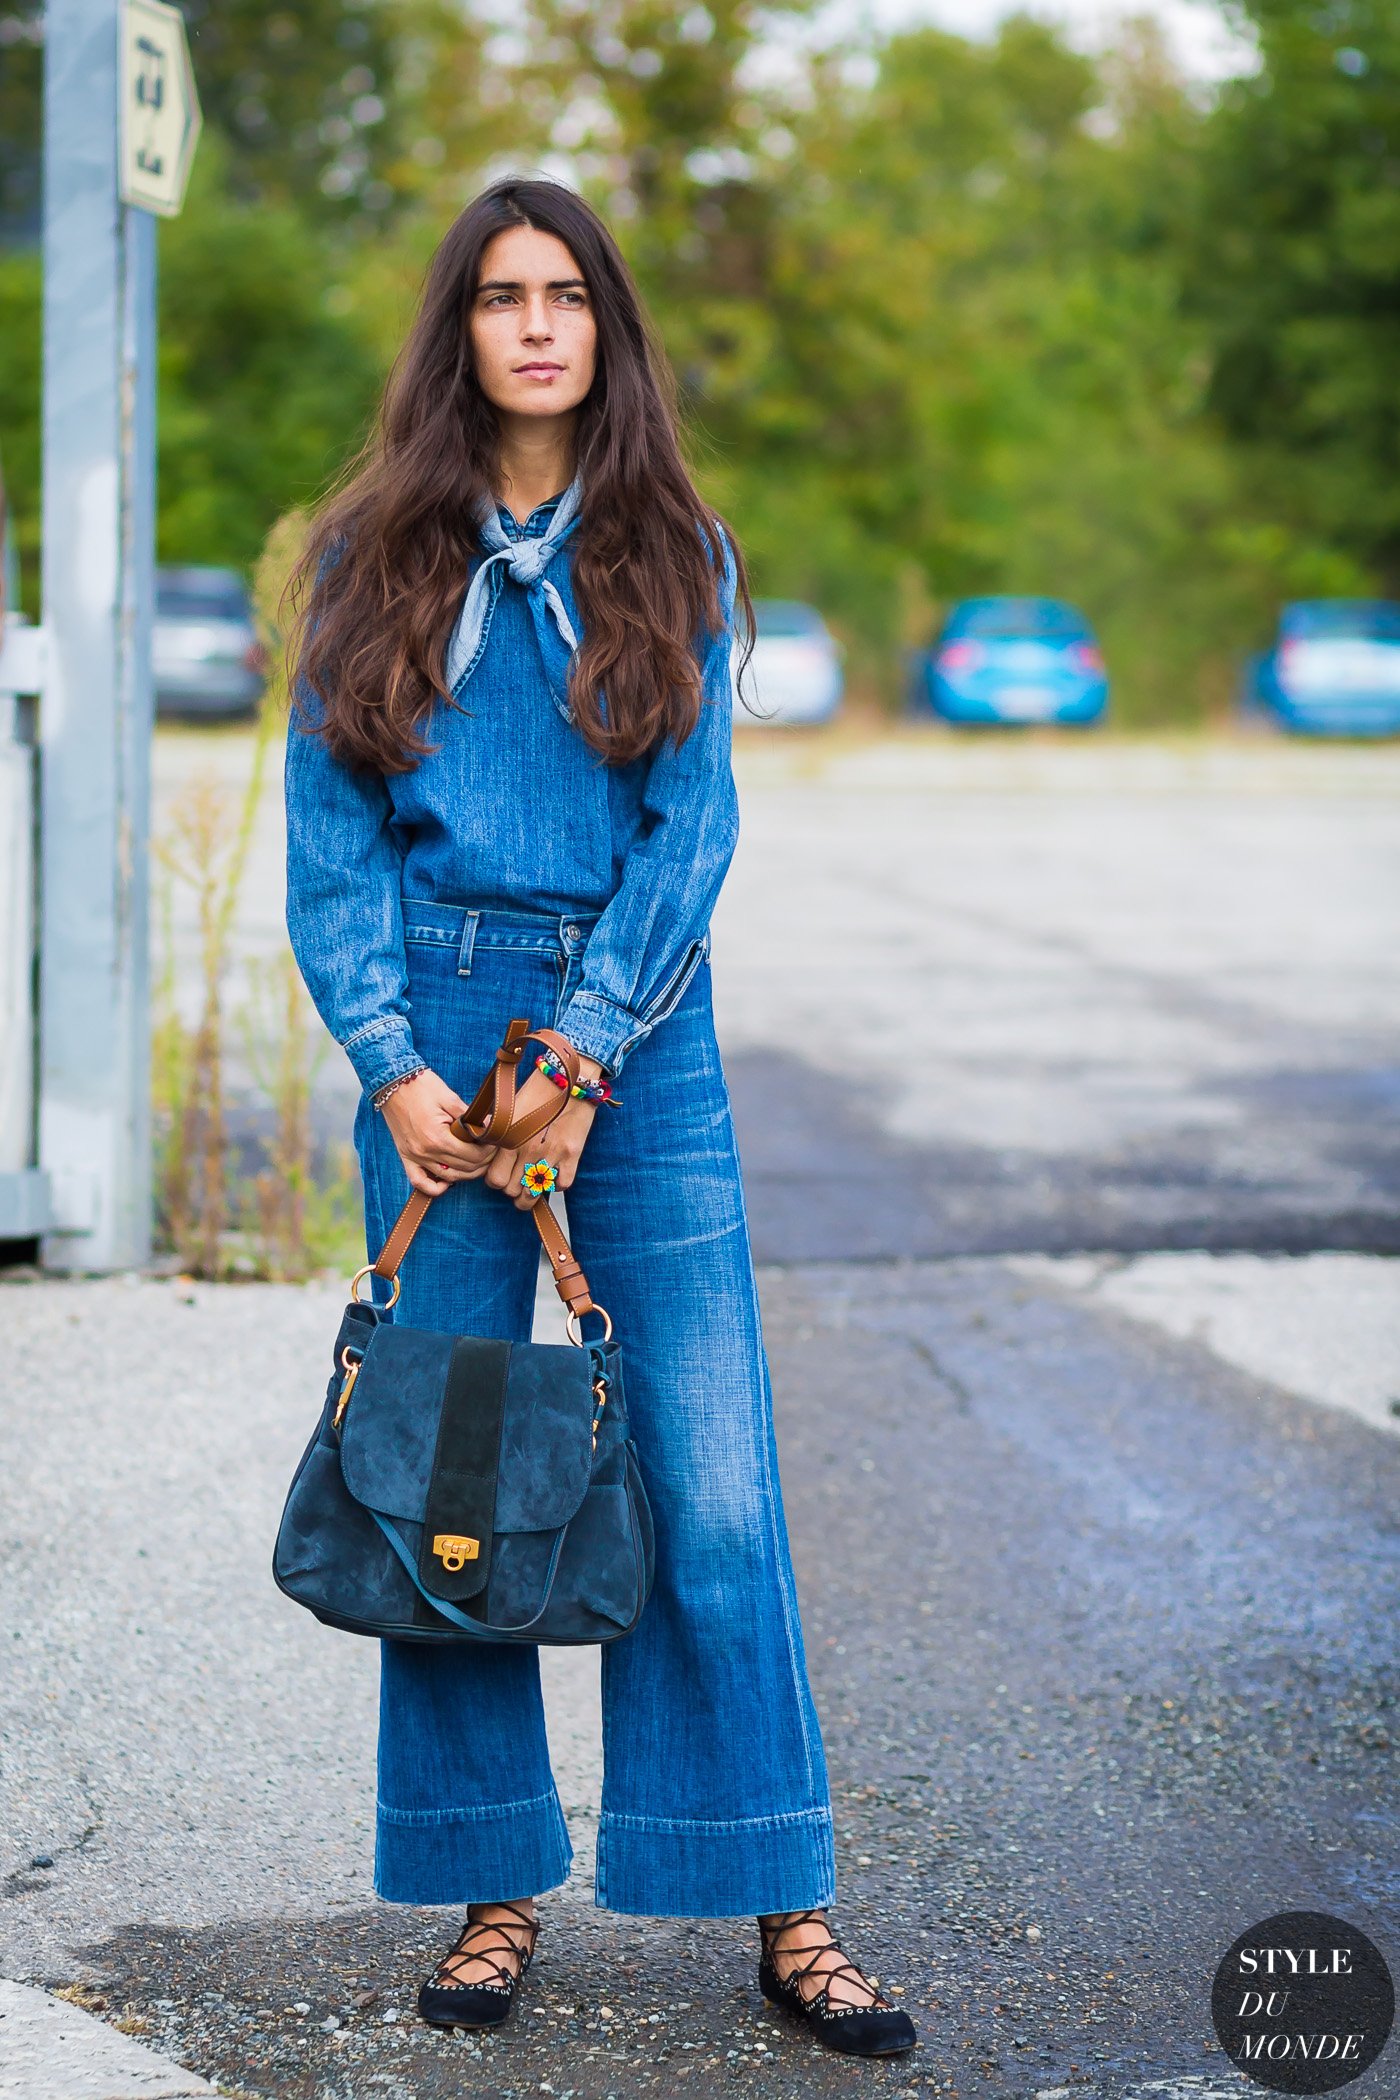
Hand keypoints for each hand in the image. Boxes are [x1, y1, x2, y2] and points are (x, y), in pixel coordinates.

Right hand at [381, 1068, 495, 1196]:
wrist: (392, 1082)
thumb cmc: (421, 1086)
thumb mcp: (449, 1097)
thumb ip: (469, 1116)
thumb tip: (488, 1126)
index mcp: (438, 1137)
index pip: (472, 1156)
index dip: (488, 1151)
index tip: (494, 1142)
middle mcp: (425, 1151)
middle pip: (463, 1169)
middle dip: (482, 1162)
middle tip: (490, 1151)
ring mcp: (414, 1156)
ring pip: (447, 1178)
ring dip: (466, 1174)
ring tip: (478, 1162)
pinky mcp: (405, 1156)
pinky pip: (419, 1182)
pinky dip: (435, 1187)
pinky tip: (448, 1182)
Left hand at [484, 1050, 604, 1211]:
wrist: (570, 1077)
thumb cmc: (539, 1090)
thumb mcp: (510, 1110)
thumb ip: (499, 1134)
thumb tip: (491, 1153)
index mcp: (509, 1139)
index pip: (494, 1180)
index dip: (497, 1180)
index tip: (502, 1174)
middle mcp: (528, 1150)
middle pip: (512, 1191)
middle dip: (513, 1189)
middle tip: (518, 1180)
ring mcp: (551, 1154)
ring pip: (535, 1193)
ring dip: (532, 1193)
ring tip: (533, 1185)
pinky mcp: (572, 1154)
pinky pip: (562, 1185)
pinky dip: (558, 1183)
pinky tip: (555, 1172)